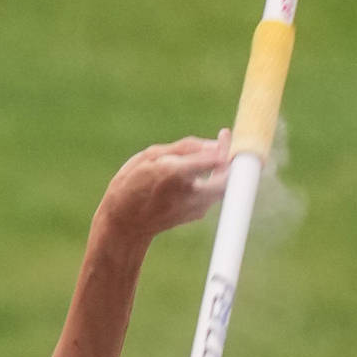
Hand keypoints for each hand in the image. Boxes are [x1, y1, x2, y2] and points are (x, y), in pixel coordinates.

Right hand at [92, 133, 233, 250]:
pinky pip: (214, 194)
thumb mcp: (150, 155)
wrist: (125, 222)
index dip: (224, 145)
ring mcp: (194, 207)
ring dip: (222, 171)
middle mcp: (188, 192)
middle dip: (231, 161)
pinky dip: (212, 182)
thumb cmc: (132, 183)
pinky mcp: (198, 214)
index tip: (224, 134)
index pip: (214, 159)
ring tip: (208, 160)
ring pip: (223, 186)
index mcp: (175, 173)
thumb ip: (185, 147)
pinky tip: (195, 177)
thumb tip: (215, 144)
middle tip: (225, 147)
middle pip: (228, 177)